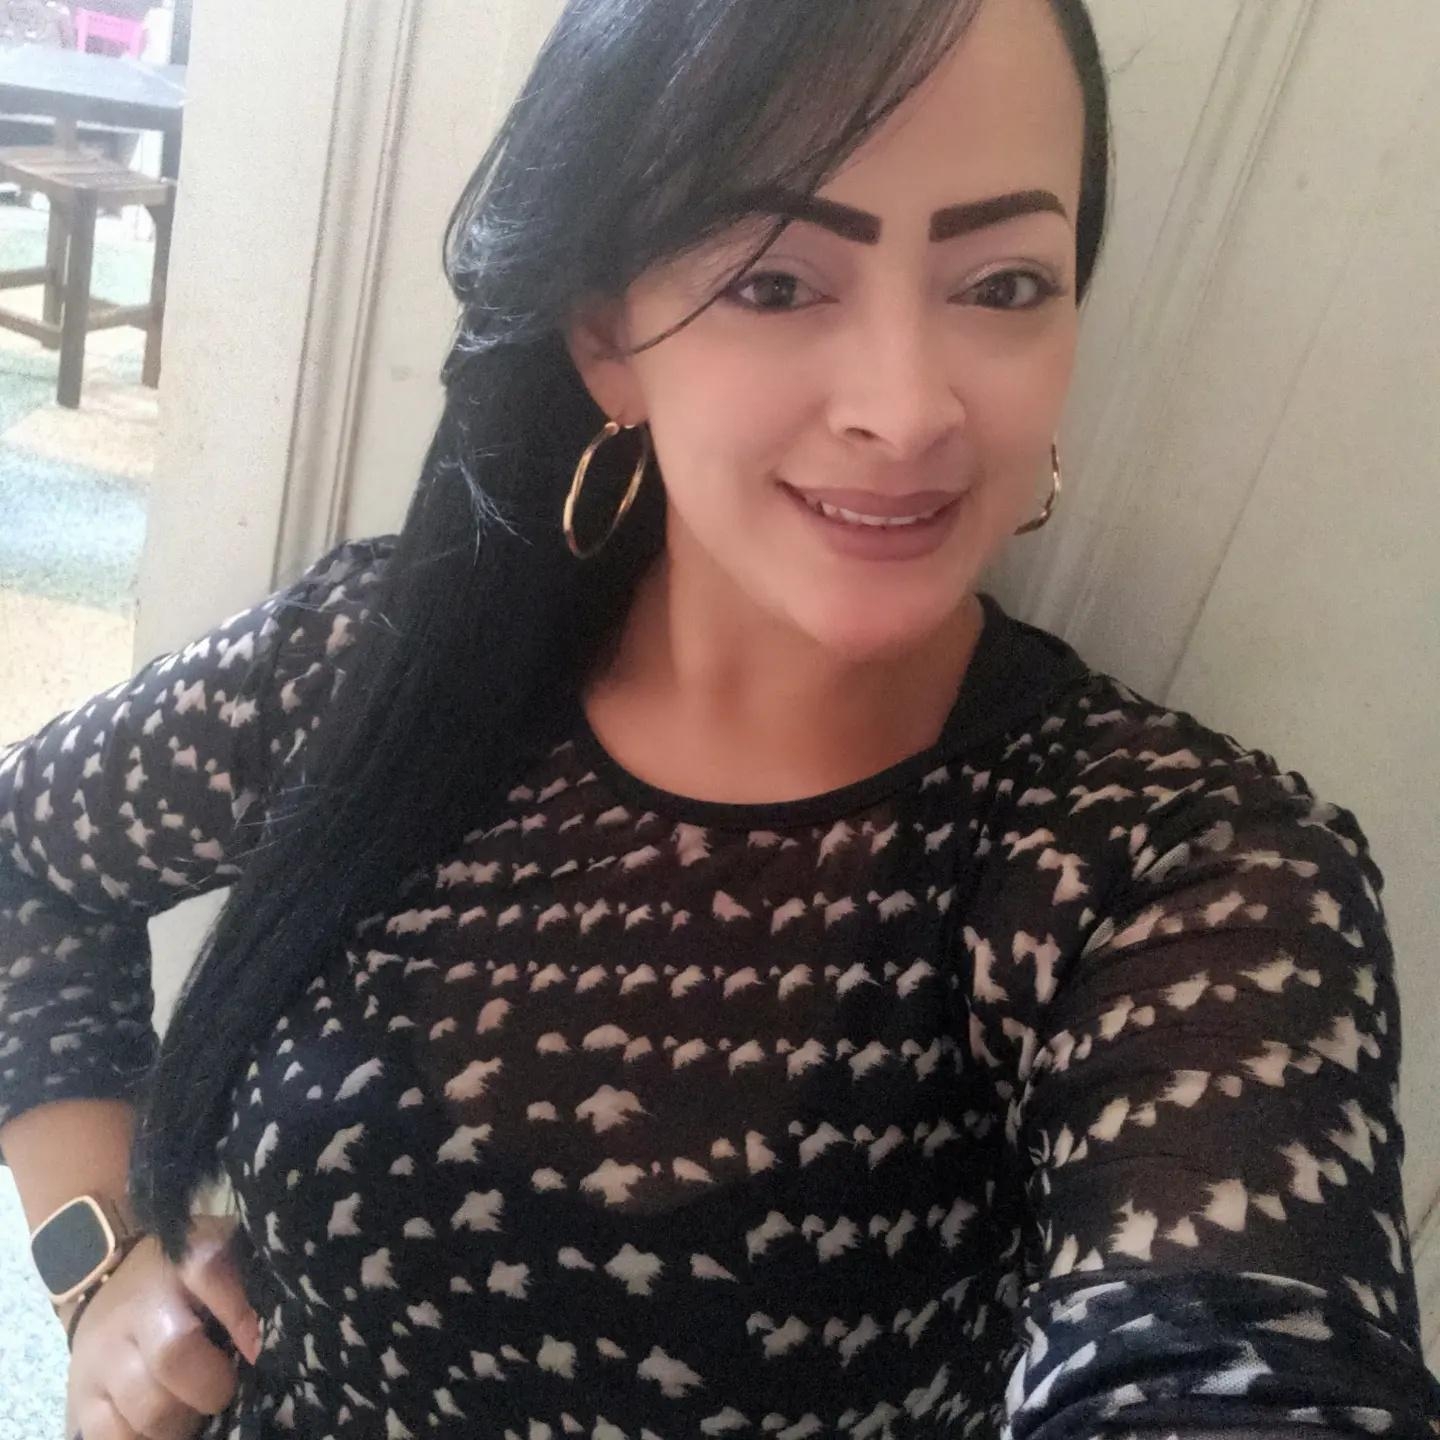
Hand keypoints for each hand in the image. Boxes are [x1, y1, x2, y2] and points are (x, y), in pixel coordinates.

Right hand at [64, 1213, 260, 1439]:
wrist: (112, 1280)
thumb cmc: (186, 1278)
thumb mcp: (222, 1258)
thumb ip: (246, 1289)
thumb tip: (263, 1346)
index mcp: (184, 1261)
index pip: (208, 1272)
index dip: (238, 1313)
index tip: (258, 1349)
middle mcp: (139, 1307)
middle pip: (174, 1355)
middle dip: (211, 1387)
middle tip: (222, 1391)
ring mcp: (104, 1355)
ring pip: (148, 1408)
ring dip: (181, 1423)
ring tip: (191, 1411)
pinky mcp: (81, 1396)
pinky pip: (114, 1437)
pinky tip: (161, 1428)